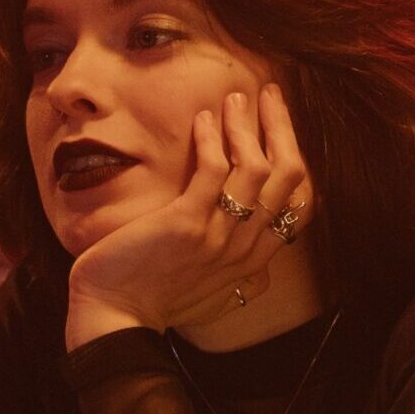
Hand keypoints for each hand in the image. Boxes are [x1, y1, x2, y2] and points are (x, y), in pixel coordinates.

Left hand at [65, 84, 315, 348]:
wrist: (114, 319)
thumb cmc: (154, 305)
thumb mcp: (211, 296)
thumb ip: (239, 279)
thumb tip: (262, 275)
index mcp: (254, 262)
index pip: (300, 202)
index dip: (295, 157)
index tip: (281, 128)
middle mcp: (245, 248)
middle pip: (287, 176)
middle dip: (282, 128)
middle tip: (269, 94)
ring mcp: (218, 236)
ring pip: (256, 167)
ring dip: (247, 126)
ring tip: (235, 98)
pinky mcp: (186, 224)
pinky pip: (213, 170)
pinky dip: (213, 139)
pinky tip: (204, 118)